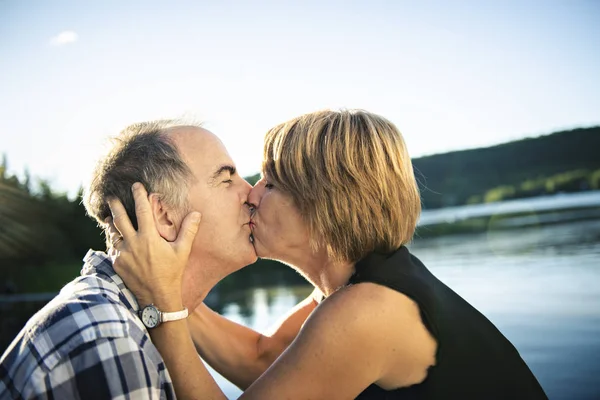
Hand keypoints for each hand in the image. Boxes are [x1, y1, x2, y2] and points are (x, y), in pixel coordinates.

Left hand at [106, 182, 200, 308]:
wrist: (157, 298)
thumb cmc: (172, 273)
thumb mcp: (183, 251)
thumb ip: (188, 231)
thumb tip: (196, 214)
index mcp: (149, 237)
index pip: (142, 210)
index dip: (139, 195)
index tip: (136, 185)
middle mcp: (133, 244)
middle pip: (119, 218)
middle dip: (115, 205)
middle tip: (111, 196)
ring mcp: (122, 254)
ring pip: (112, 233)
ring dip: (110, 222)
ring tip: (109, 215)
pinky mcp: (116, 264)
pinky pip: (112, 247)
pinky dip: (112, 239)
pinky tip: (113, 236)